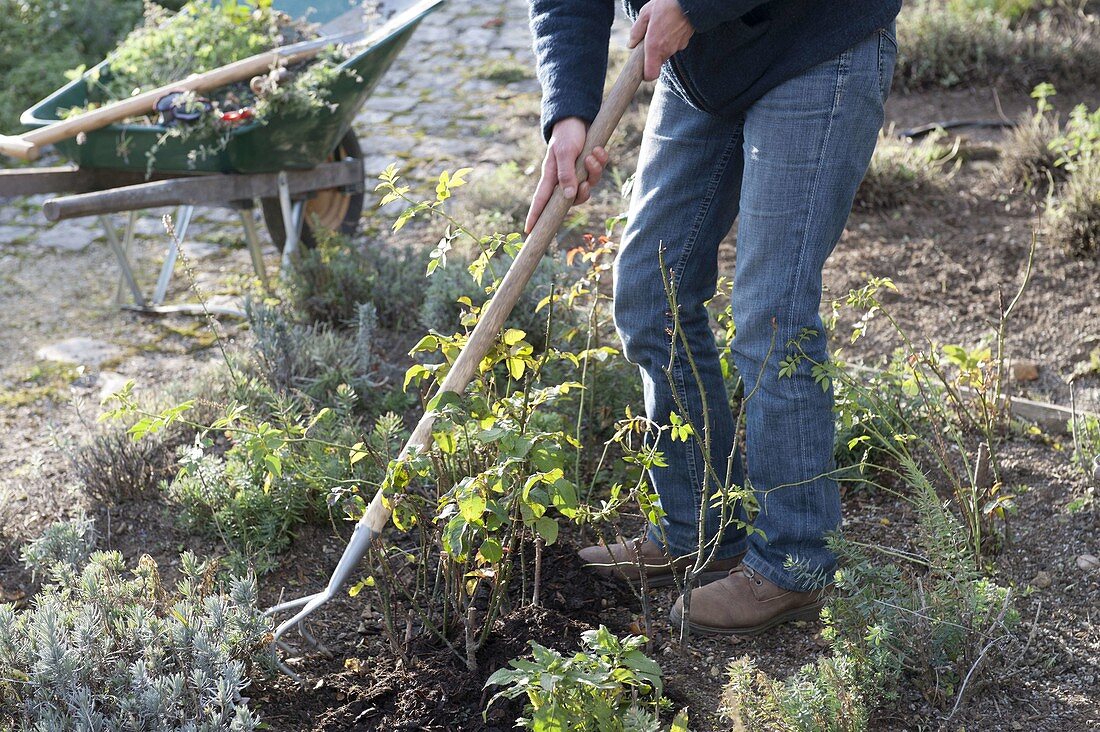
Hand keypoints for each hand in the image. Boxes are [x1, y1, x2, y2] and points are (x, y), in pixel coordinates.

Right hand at [525, 117, 609, 233]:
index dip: (535, 216)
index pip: (541, 200)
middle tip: (585, 183)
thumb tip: (568, 196)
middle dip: (583, 192)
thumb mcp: (564, 152)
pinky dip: (601, 162)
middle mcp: (563, 178)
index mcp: (551, 176)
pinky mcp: (589, 166)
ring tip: (593, 155)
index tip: (530, 231)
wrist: (579, 117)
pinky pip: (598, 173)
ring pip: (589, 185)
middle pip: (573, 199)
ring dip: (594, 171)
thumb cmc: (566, 134)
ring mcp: (577, 173)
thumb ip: (566, 174)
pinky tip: (599, 149)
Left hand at [629, 0, 694, 80]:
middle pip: (657, 61)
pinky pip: (674, 45)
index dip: (646, 75)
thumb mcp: (645, 14)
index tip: (643, 69)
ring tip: (661, 27)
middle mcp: (666, 50)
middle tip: (650, 37)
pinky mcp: (685, 42)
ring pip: (666, 52)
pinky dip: (671, 39)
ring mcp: (677, 47)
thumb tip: (631, 44)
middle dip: (652, 53)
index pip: (651, 75)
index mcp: (654, 47)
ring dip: (662, 45)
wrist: (689, 1)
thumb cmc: (666, 5)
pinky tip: (670, 26)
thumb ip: (636, 31)